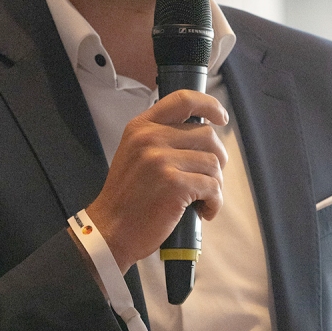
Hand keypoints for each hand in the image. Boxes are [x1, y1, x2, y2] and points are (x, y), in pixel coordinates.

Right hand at [86, 91, 227, 271]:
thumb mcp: (134, 154)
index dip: (209, 106)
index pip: (183, 100)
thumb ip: (160, 138)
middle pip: (207, 135)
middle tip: (209, 179)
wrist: (110, 230)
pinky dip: (215, 202)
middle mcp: (151, 138)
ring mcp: (162, 161)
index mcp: (141, 127)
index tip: (221, 117)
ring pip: (213, 163)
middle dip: (217, 159)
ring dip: (215, 184)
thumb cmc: (126, 198)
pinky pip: (212, 187)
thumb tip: (203, 134)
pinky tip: (204, 211)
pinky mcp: (175, 185)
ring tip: (203, 199)